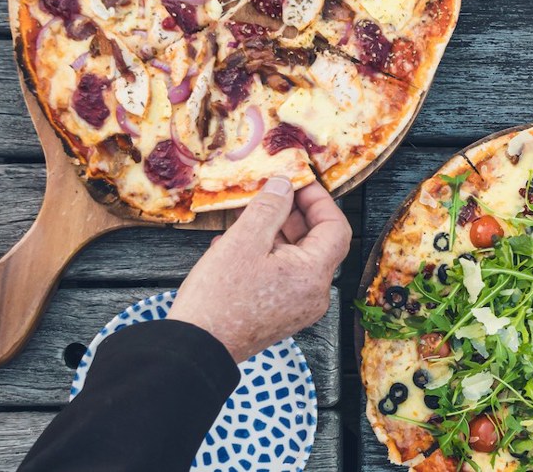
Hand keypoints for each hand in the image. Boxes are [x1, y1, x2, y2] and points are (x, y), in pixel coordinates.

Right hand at [168, 177, 351, 362]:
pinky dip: (268, 256)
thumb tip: (285, 185)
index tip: (298, 183)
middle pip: (317, 243)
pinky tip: (237, 247)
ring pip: (298, 259)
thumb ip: (269, 208)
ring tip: (248, 219)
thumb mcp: (243, 242)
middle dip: (295, 215)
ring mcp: (298, 308)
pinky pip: (283, 276)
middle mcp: (314, 294)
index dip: (319, 201)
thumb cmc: (218, 298)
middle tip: (271, 195)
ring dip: (277, 234)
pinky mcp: (280, 315)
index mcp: (313, 275)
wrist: (196, 350)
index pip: (336, 228)